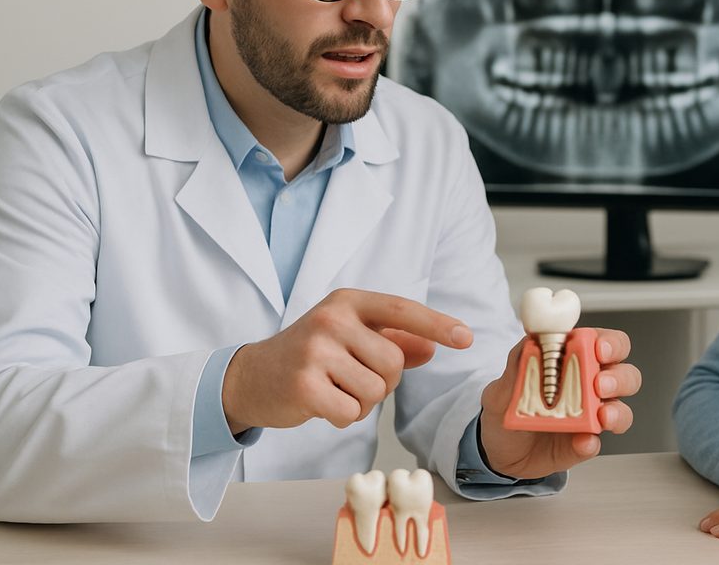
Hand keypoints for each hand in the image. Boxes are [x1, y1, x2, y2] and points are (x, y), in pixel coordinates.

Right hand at [222, 288, 472, 432]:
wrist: (252, 377)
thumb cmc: (311, 355)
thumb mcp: (351, 337)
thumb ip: (394, 340)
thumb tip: (433, 346)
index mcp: (348, 302)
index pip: (402, 310)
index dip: (437, 324)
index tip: (466, 338)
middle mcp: (332, 320)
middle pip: (393, 363)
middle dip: (382, 381)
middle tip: (351, 378)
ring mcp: (315, 352)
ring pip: (375, 391)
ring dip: (361, 402)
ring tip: (334, 389)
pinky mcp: (303, 385)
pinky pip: (351, 412)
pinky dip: (344, 416)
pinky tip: (321, 404)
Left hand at [476, 328, 640, 479]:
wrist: (494, 448)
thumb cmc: (506, 407)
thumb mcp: (502, 382)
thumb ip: (517, 363)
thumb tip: (532, 346)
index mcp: (575, 360)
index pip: (605, 343)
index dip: (610, 343)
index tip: (598, 348)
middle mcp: (590, 386)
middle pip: (624, 375)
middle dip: (618, 378)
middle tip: (600, 384)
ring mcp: (590, 417)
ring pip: (621, 410)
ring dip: (616, 411)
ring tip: (602, 416)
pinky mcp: (582, 444)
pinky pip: (595, 444)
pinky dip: (590, 443)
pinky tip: (581, 442)